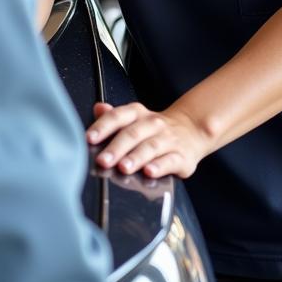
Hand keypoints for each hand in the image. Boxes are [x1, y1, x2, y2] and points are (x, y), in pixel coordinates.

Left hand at [86, 102, 208, 178]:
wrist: (192, 129)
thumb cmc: (154, 129)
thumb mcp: (134, 118)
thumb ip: (113, 116)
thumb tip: (98, 108)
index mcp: (137, 114)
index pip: (118, 116)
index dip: (103, 126)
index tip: (90, 138)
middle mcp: (152, 124)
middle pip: (132, 134)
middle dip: (116, 148)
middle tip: (103, 160)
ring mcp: (168, 140)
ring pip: (150, 147)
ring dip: (136, 157)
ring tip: (123, 167)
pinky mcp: (182, 156)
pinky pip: (170, 160)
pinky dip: (160, 166)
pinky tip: (149, 172)